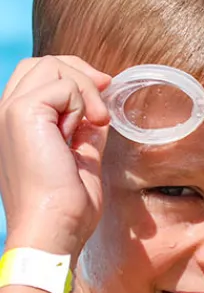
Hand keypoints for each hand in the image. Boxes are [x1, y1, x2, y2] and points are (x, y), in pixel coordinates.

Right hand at [0, 55, 110, 261]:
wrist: (54, 229)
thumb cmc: (64, 208)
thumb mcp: (80, 159)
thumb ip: (84, 132)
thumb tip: (99, 111)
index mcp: (17, 125)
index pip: (39, 76)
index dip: (74, 78)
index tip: (102, 97)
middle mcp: (7, 113)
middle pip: (43, 63)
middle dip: (80, 74)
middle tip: (104, 103)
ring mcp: (11, 111)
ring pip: (53, 67)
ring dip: (85, 91)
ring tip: (95, 124)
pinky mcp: (22, 113)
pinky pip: (63, 85)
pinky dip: (82, 103)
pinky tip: (83, 130)